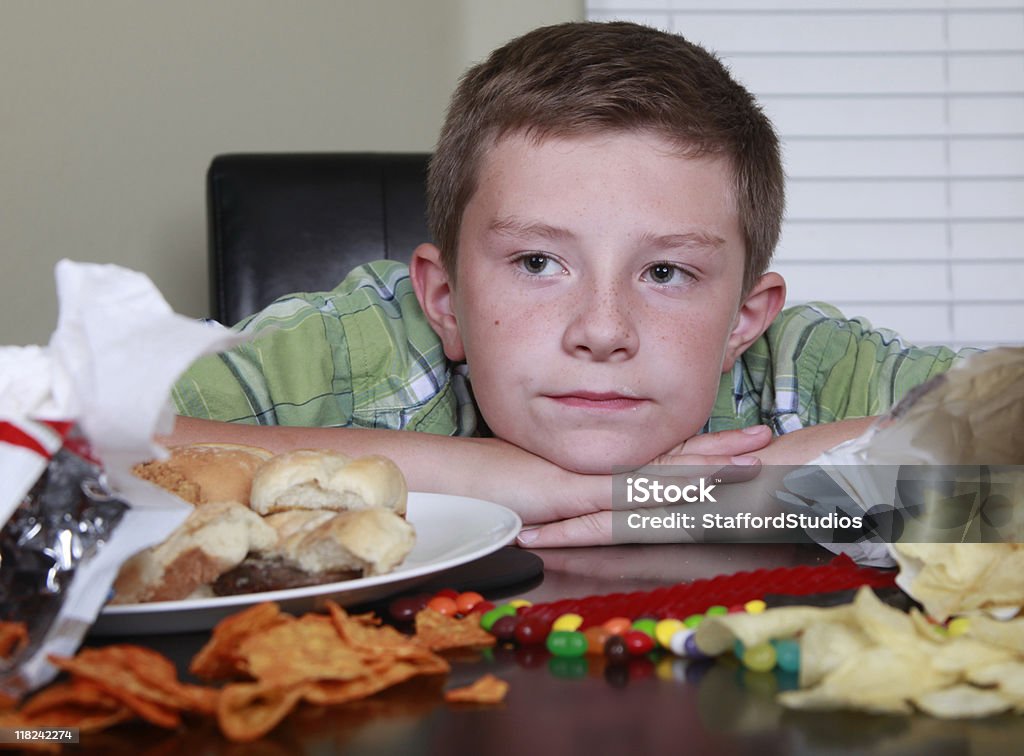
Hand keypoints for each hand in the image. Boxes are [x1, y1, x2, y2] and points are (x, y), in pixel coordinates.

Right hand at [516, 425, 771, 546]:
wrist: (459, 480)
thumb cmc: (494, 486)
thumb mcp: (543, 493)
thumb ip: (571, 496)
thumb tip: (587, 499)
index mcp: (600, 468)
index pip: (659, 458)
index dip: (699, 448)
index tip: (735, 441)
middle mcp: (603, 469)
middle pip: (673, 457)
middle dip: (722, 448)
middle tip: (766, 435)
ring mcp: (595, 479)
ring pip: (666, 471)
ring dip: (712, 464)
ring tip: (755, 457)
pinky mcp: (582, 493)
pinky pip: (636, 491)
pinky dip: (673, 486)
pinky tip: (703, 483)